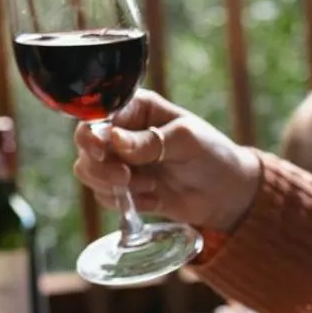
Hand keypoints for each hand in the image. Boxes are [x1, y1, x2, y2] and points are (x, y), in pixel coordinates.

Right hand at [72, 89, 261, 232]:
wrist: (226, 193)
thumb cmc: (210, 153)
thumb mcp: (185, 140)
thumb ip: (149, 140)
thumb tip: (113, 138)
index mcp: (134, 109)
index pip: (96, 116)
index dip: (91, 134)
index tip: (100, 152)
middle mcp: (120, 133)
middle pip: (85, 146)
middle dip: (101, 167)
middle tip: (126, 178)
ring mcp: (119, 161)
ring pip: (88, 172)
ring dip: (112, 186)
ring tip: (150, 188)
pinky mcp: (123, 188)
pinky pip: (104, 196)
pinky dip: (124, 203)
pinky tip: (153, 200)